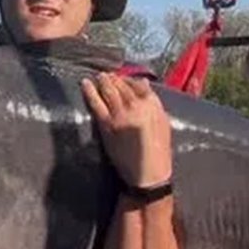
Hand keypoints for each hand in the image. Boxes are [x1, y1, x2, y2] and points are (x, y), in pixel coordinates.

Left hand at [81, 72, 171, 188]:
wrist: (148, 173)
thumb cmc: (158, 150)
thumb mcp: (163, 123)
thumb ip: (153, 102)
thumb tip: (143, 84)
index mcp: (152, 105)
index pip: (139, 84)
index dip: (129, 80)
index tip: (123, 78)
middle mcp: (137, 107)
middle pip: (122, 85)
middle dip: (114, 78)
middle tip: (107, 75)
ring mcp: (120, 115)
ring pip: (109, 90)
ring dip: (103, 81)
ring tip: (99, 76)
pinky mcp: (107, 125)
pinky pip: (96, 103)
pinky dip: (90, 92)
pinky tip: (85, 84)